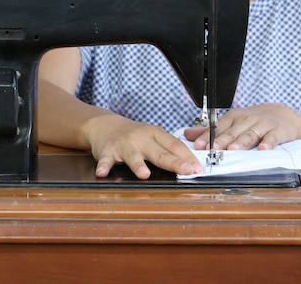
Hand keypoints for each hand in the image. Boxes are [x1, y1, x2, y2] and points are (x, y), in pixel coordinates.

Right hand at [85, 114, 204, 179]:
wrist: (106, 125)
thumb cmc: (135, 136)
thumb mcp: (153, 137)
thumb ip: (168, 150)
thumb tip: (191, 165)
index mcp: (155, 134)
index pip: (175, 145)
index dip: (187, 157)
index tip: (198, 168)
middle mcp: (141, 138)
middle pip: (159, 152)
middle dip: (173, 162)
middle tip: (186, 170)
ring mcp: (124, 144)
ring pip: (132, 156)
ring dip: (138, 165)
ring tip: (144, 174)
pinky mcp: (108, 151)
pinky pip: (106, 160)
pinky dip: (104, 166)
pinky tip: (102, 173)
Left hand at [183, 103, 300, 150]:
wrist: (283, 115)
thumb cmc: (254, 121)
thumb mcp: (232, 123)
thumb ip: (210, 131)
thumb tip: (187, 135)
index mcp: (233, 118)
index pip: (218, 127)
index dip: (208, 137)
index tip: (199, 146)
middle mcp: (246, 119)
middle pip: (233, 131)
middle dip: (223, 140)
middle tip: (214, 149)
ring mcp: (262, 124)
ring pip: (250, 133)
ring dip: (242, 141)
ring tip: (234, 149)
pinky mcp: (278, 130)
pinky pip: (272, 137)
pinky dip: (268, 142)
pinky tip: (263, 149)